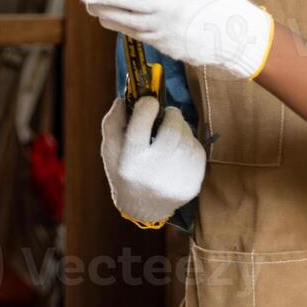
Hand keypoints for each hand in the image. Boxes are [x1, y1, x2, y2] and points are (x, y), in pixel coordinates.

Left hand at [78, 0, 274, 79]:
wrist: (239, 35)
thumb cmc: (213, 1)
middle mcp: (169, 5)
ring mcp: (166, 27)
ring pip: (126, 18)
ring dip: (104, 10)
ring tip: (90, 3)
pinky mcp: (164, 44)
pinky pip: (135, 33)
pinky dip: (117, 24)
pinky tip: (105, 18)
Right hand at [101, 95, 205, 227]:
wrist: (144, 208)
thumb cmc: (124, 173)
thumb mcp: (109, 150)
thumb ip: (113, 122)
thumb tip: (124, 98)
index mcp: (130, 161)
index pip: (141, 124)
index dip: (147, 105)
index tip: (149, 101)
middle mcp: (155, 171)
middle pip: (172, 130)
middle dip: (172, 114)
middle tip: (168, 113)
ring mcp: (177, 179)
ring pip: (187, 138)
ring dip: (182, 127)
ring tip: (172, 131)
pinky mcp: (193, 183)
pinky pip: (198, 151)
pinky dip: (189, 143)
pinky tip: (179, 148)